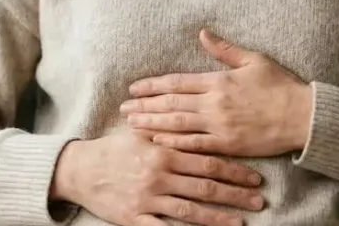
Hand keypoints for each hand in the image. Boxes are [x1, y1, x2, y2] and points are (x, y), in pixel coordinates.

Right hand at [50, 130, 264, 225]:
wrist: (79, 170)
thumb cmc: (114, 150)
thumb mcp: (141, 134)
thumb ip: (169, 131)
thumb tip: (199, 123)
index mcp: (163, 152)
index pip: (207, 162)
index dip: (234, 170)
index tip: (254, 178)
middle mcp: (158, 176)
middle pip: (205, 187)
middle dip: (235, 194)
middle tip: (258, 200)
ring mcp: (147, 199)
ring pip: (190, 211)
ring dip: (219, 218)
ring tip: (241, 221)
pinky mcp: (135, 219)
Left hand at [121, 29, 312, 157]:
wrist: (302, 116)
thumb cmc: (280, 86)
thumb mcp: (254, 60)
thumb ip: (225, 49)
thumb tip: (203, 33)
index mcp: (218, 81)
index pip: (176, 82)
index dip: (152, 86)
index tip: (133, 89)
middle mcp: (214, 103)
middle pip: (170, 104)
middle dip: (144, 106)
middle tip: (122, 109)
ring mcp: (219, 126)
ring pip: (177, 124)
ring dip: (151, 123)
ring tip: (131, 124)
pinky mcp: (227, 144)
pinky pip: (194, 145)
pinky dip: (173, 142)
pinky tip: (157, 140)